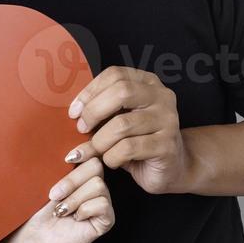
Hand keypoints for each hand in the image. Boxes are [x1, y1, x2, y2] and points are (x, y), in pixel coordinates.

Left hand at [10, 156, 114, 242]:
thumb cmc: (39, 209)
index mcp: (82, 173)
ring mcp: (103, 202)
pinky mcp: (107, 219)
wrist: (37, 236)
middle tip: (55, 195)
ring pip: (98, 185)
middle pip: (96, 166)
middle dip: (71, 181)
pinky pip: (102, 204)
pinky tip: (74, 218)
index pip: (92, 153)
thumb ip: (61, 164)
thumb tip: (70, 145)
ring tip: (62, 210)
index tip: (66, 161)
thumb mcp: (48, 180)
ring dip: (74, 198)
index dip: (83, 153)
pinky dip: (84, 210)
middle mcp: (96, 185)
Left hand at [66, 66, 190, 194]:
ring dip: (100, 141)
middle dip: (93, 111)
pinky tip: (110, 161)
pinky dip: (111, 157)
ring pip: (122, 124)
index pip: (115, 74)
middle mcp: (162, 97)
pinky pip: (128, 148)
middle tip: (81, 128)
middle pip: (121, 92)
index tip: (74, 111)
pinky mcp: (166, 146)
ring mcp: (168, 120)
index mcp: (148, 83)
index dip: (90, 91)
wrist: (171, 168)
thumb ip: (101, 110)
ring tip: (95, 151)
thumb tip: (72, 112)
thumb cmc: (138, 141)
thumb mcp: (118, 120)